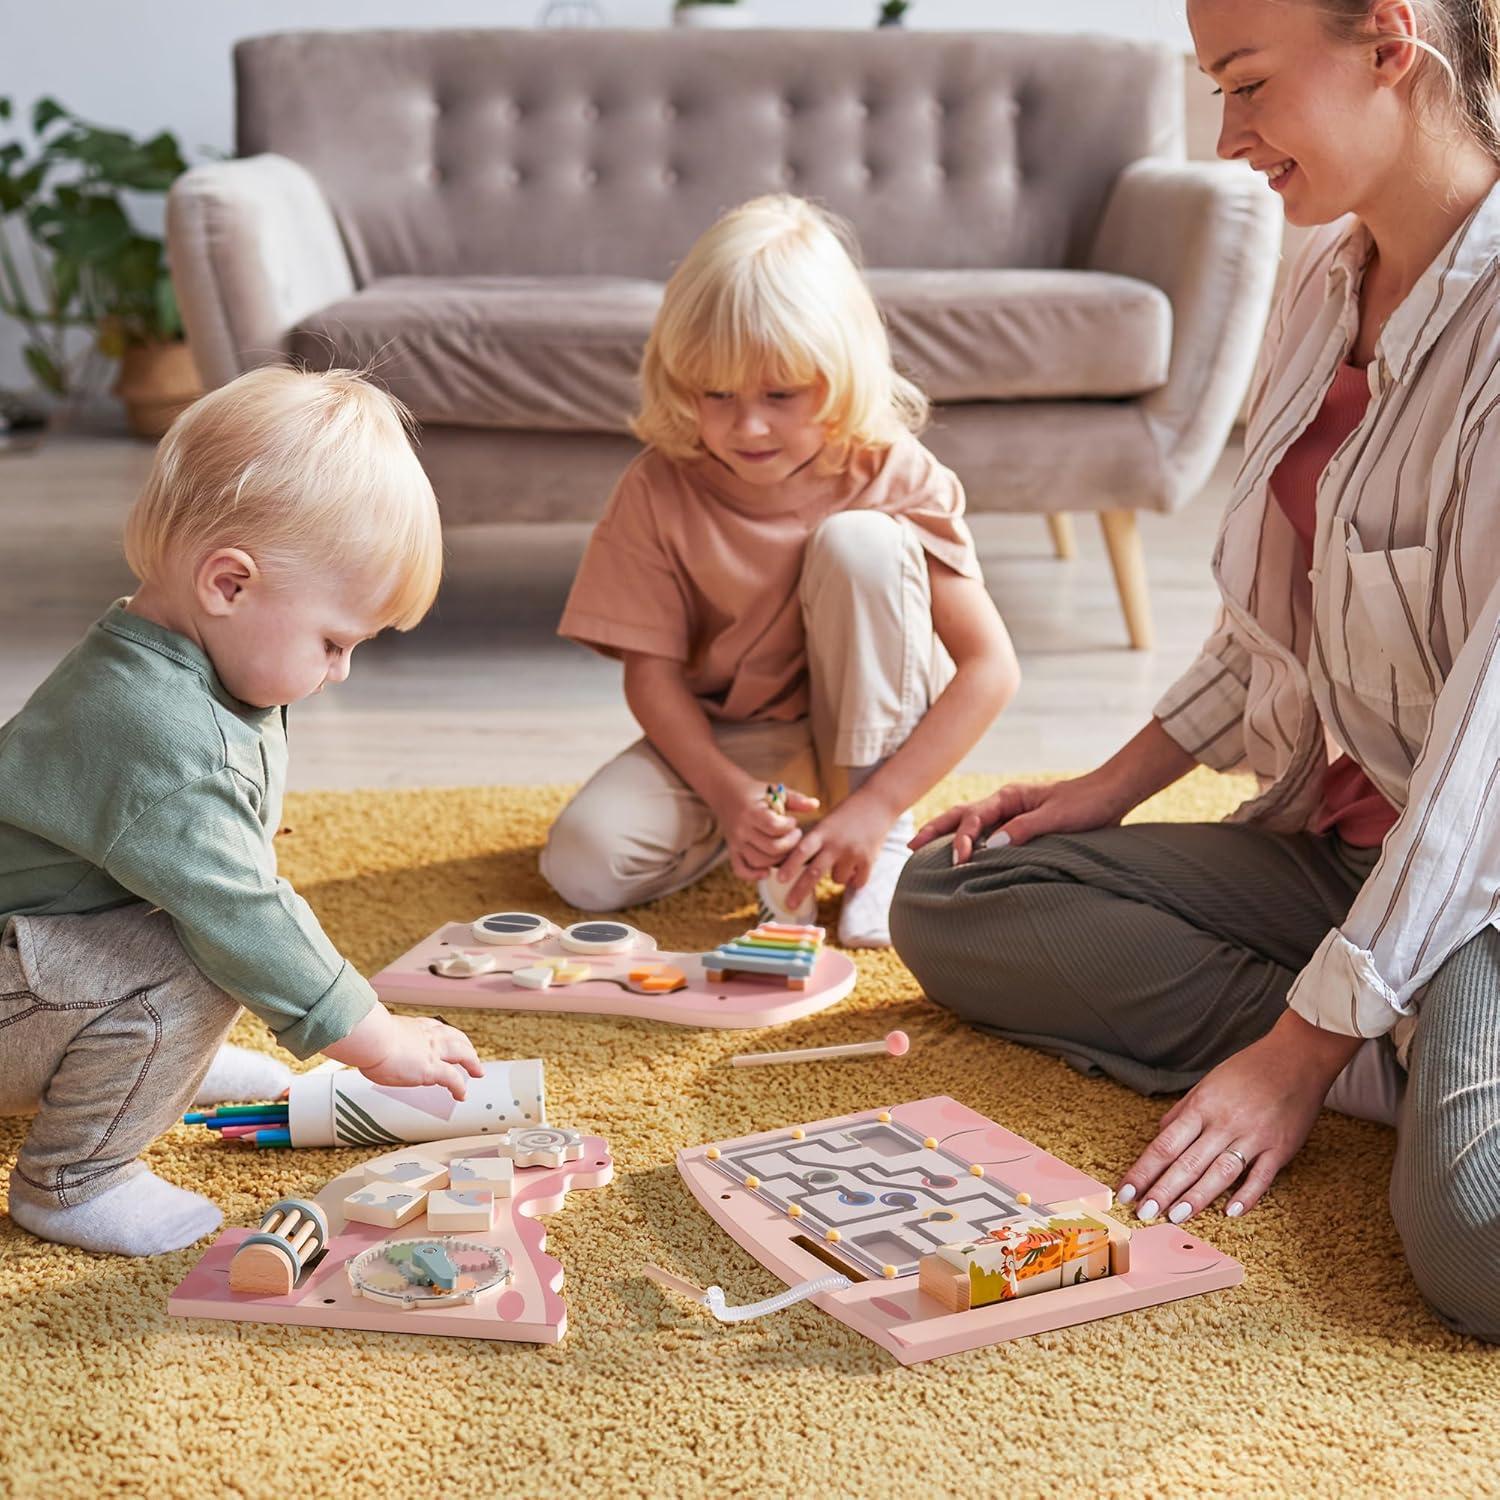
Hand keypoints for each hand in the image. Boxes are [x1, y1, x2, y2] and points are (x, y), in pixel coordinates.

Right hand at [357, 1015, 484, 1100]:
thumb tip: (369, 1047)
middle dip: (466, 1046)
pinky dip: (459, 1088)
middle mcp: (428, 1036)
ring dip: (472, 1063)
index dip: (446, 1034)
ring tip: (477, 1071)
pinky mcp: (433, 1069)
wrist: (372, 1038)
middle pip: (456, 1038)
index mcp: (415, 1025)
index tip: (447, 1037)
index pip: (436, 1027)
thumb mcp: (379, 1033)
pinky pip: (453, 1079)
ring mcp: (433, 1052)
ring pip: (463, 1054)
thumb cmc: (368, 1036)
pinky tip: (461, 1095)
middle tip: (471, 1054)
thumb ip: (383, 1039)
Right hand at [714, 780, 819, 880]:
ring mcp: (736, 842)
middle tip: (795, 836)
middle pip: (770, 848)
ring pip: (759, 861)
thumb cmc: (755, 793)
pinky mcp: (732, 851)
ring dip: (778, 859)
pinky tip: (767, 872)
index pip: (774, 827)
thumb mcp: (774, 790)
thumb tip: (816, 805)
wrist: (725, 793)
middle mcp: (742, 829)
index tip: (793, 822)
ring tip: (786, 848)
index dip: (789, 827)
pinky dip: (754, 875)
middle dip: (789, 845)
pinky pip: (740, 870)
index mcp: (752, 812)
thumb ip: (795, 799)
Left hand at [776, 792, 894, 909]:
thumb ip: (814, 842)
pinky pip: (856, 882)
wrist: (877, 804)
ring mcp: (853, 853)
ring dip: (837, 875)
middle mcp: (836, 844)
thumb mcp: (826, 824)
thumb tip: (794, 868)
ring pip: (837, 880)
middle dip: (800, 890)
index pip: (802, 850)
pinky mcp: (869, 861)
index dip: (790, 866)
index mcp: (822, 832)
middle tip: (790, 905)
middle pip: (815, 872)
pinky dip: (854, 879)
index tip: (779, 879)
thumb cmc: (846, 816)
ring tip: (845, 858)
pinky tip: (857, 864)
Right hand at [908, 770, 1132, 864]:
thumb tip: (991, 846)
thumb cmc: (1087, 805)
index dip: (962, 838)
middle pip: (961, 815)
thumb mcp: (1056, 818)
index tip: (959, 860)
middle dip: (936, 830)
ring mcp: (1011, 814)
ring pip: (971, 823)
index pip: (974, 817)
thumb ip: (1024, 830)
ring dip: (948, 835)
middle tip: (911, 847)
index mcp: (1009, 797)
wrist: (1111, 796)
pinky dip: (970, 842)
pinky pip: (988, 834)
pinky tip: (964, 856)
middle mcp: (1006, 803)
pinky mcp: (1021, 825)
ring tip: (925, 849)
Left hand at [1117, 1013, 1362, 1222]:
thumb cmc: (1249, 1069)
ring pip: (1220, 1173)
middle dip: (1163, 1190)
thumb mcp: (1208, 1082)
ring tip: (1175, 1217)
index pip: (1165, 1145)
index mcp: (1202, 1106)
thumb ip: (1184, 1111)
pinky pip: (1261, 1177)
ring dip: (1197, 1197)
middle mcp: (1224, 1123)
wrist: (1297, 1057)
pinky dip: (1246, 1196)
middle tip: (1143, 1213)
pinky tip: (1230, 1212)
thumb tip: (1160, 1133)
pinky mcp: (1280, 1148)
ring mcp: (1253, 1137)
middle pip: (1187, 1163)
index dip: (1143, 1171)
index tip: (1126, 1191)